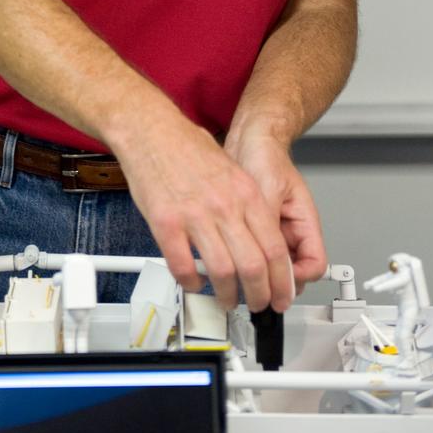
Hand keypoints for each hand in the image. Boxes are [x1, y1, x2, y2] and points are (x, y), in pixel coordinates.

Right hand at [113, 104, 294, 312]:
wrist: (150, 128)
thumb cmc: (187, 146)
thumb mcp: (232, 168)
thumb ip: (246, 203)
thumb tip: (258, 237)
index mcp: (246, 193)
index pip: (275, 249)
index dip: (282, 281)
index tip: (280, 294)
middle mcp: (225, 206)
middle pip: (254, 267)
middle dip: (260, 296)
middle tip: (257, 304)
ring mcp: (194, 215)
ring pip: (222, 273)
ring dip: (227, 295)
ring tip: (226, 299)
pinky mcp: (165, 222)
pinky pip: (183, 266)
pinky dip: (191, 282)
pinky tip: (193, 282)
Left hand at [228, 134, 326, 293]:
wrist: (247, 140)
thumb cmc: (264, 155)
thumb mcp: (267, 191)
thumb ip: (268, 222)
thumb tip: (266, 255)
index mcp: (305, 221)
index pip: (314, 265)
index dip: (298, 278)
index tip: (278, 281)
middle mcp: (291, 230)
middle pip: (295, 272)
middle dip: (278, 283)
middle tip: (256, 291)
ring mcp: (273, 230)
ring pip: (273, 266)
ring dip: (260, 273)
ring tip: (240, 276)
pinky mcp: (254, 228)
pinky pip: (254, 253)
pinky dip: (245, 259)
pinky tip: (230, 257)